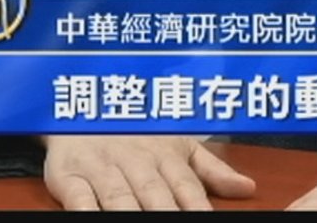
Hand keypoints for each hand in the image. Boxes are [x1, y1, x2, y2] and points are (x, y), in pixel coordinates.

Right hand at [42, 135, 255, 209]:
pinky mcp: (69, 174)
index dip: (199, 206)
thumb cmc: (136, 131)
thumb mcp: (179, 143)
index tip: (209, 220)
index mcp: (166, 154)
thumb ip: (212, 169)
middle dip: (168, 214)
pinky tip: (95, 216)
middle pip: (155, 194)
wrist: (83, 106)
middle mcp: (136, 160)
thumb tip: (247, 188)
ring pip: (119, 197)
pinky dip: (86, 208)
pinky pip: (78, 195)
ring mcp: (103, 167)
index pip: (187, 186)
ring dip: (131, 213)